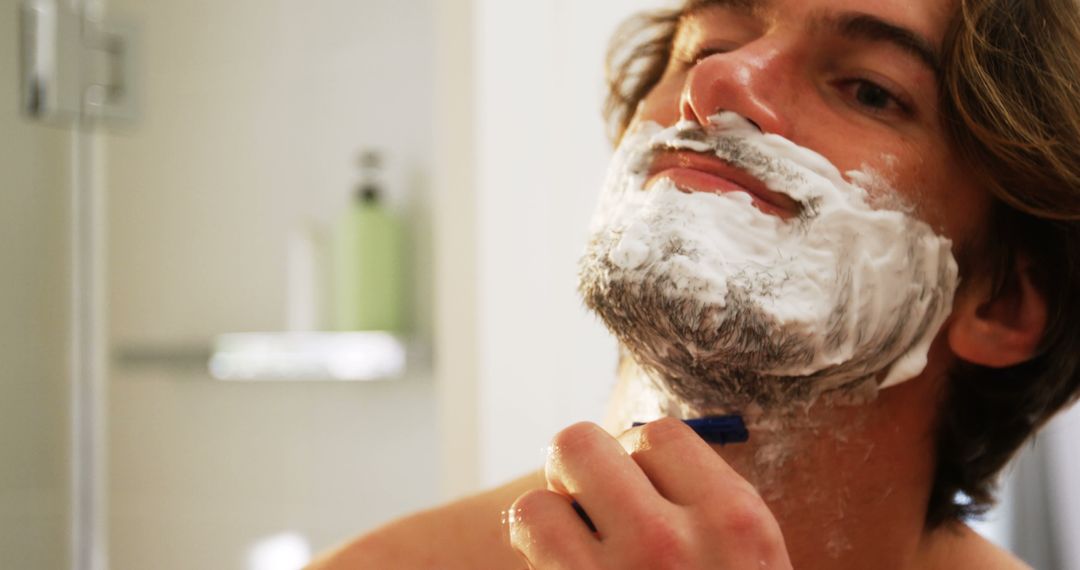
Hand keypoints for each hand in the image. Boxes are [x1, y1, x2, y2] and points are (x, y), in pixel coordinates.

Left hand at [508, 419, 792, 568]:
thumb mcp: (754, 562)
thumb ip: (707, 511)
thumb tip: (632, 454)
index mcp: (737, 523)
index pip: (657, 433)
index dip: (638, 460)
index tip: (641, 492)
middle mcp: (669, 544)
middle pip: (579, 443)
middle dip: (578, 471)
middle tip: (590, 508)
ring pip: (536, 500)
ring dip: (548, 522)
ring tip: (571, 550)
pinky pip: (526, 544)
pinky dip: (535, 555)